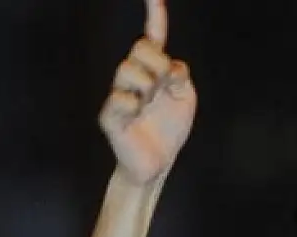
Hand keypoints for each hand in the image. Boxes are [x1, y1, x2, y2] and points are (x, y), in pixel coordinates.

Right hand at [99, 0, 196, 184]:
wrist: (158, 161)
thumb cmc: (169, 127)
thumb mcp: (186, 98)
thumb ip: (181, 77)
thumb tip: (169, 66)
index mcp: (154, 70)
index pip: (153, 37)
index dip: (154, 14)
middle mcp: (134, 77)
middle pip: (141, 48)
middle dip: (157, 64)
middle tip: (162, 88)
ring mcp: (119, 93)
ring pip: (128, 69)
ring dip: (147, 87)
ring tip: (147, 104)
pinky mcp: (110, 115)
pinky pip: (121, 99)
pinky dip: (133, 107)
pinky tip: (135, 117)